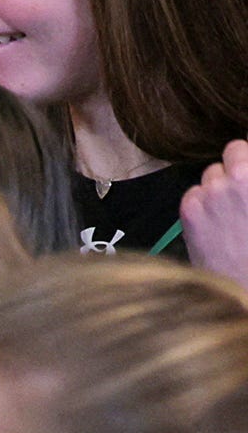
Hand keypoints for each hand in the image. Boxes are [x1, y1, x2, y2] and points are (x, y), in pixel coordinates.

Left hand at [183, 140, 247, 282]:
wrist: (245, 287)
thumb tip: (243, 172)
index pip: (244, 145)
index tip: (246, 171)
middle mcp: (239, 175)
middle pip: (232, 152)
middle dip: (236, 168)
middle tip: (241, 191)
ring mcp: (212, 190)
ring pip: (210, 173)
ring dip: (218, 186)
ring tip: (229, 211)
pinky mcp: (190, 208)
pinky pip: (193, 193)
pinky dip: (200, 203)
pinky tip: (213, 224)